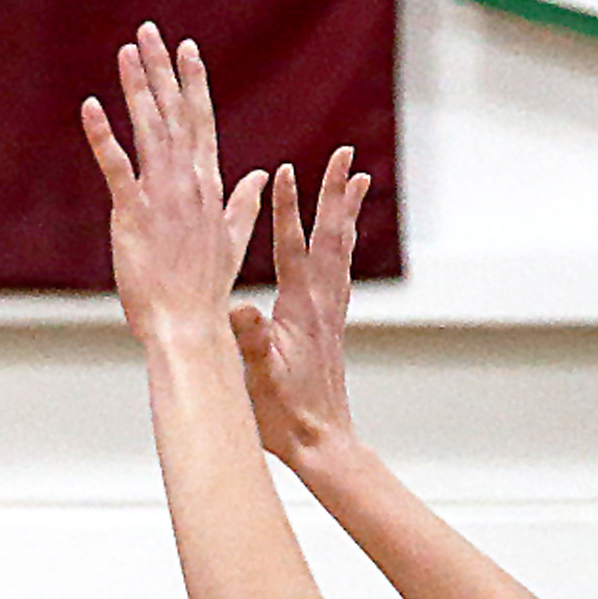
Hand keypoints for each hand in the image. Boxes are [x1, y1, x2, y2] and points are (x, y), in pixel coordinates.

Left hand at [81, 25, 264, 350]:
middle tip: (149, 32)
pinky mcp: (132, 214)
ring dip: (137, 88)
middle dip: (162, 70)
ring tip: (126, 52)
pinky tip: (90, 107)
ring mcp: (161, 195)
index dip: (193, 84)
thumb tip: (258, 177)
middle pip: (175, 113)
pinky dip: (103, 136)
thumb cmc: (206, 290)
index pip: (201, 122)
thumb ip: (243, 204)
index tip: (187, 50)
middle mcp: (188, 182)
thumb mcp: (232, 239)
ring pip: (148, 129)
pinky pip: (116, 167)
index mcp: (209, 185)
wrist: (188, 324)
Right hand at [232, 149, 367, 466]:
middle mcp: (322, 304)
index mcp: (300, 311)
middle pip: (331, 236)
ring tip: (357, 180)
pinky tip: (342, 237)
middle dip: (335, 193)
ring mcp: (330, 312)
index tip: (288, 172)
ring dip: (345, 211)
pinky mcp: (331, 324)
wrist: (321, 443)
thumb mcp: (260, 379)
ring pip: (341, 249)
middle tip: (345, 155)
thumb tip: (240, 310)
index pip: (294, 249)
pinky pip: (340, 270)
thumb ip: (253, 343)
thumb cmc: (286, 416)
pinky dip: (343, 242)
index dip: (290, 211)